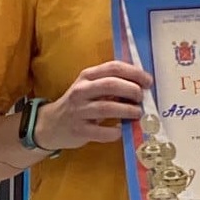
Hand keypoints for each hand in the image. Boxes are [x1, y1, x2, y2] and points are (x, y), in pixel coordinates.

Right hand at [34, 61, 152, 150]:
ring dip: (127, 110)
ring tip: (137, 113)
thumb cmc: (79, 103)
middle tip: (142, 97)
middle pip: (111, 85)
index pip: (113, 67)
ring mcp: (79, 111)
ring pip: (107, 108)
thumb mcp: (90, 87)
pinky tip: (120, 129)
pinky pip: (102, 131)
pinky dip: (115, 131)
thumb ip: (110, 84)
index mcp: (87, 76)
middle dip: (132, 90)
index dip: (134, 73)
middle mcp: (81, 91)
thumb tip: (141, 86)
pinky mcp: (79, 130)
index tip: (148, 81)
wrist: (51, 124)